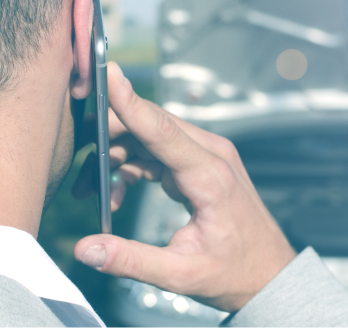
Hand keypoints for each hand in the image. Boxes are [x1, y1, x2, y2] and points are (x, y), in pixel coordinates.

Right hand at [71, 62, 295, 311]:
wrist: (270, 273)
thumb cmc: (234, 272)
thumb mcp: (181, 275)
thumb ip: (131, 260)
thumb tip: (85, 249)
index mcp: (210, 177)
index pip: (162, 130)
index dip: (131, 103)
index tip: (107, 73)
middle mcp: (211, 155)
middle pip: (149, 126)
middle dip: (108, 139)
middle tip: (78, 169)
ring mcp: (207, 155)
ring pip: (150, 136)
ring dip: (116, 157)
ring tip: (92, 194)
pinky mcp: (200, 162)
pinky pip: (158, 150)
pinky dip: (132, 166)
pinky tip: (115, 196)